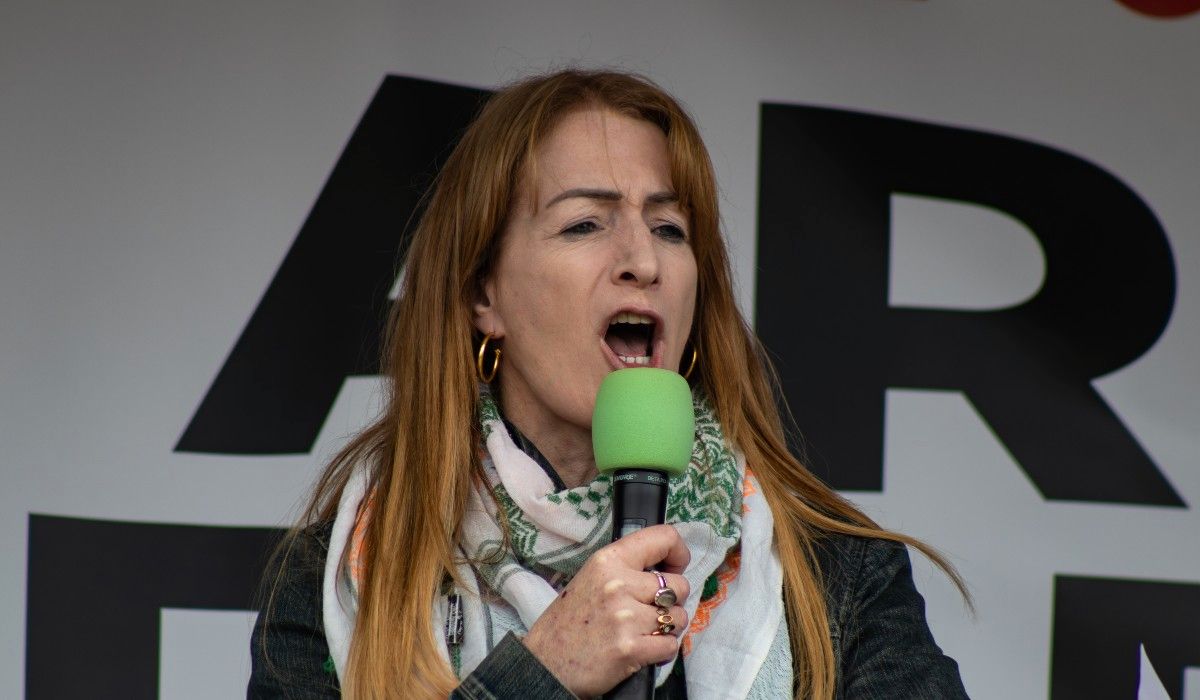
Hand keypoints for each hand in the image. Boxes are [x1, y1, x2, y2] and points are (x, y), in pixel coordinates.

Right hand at [521, 524, 691, 697]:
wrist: (545, 664)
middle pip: (679, 585)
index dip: (678, 554)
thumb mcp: (590, 578)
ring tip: (645, 631)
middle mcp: (618, 584)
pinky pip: (670, 645)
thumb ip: (626, 569)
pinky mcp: (631, 648)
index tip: (674, 568)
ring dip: (668, 627)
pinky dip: (662, 650)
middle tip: (651, 610)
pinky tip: (643, 649)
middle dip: (673, 601)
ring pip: (679, 617)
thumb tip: (666, 569)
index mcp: (608, 560)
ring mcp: (625, 617)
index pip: (664, 538)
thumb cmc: (568, 623)